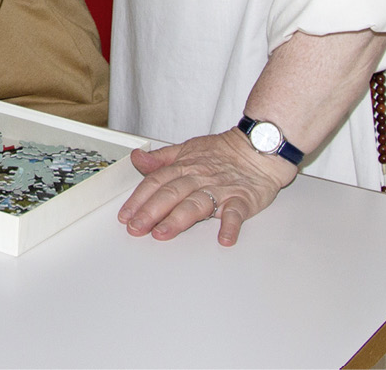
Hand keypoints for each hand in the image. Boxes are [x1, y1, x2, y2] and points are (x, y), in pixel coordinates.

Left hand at [118, 129, 296, 245]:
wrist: (259, 147)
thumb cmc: (224, 152)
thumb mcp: (188, 148)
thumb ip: (161, 158)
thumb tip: (137, 159)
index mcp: (185, 167)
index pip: (157, 182)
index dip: (139, 198)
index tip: (126, 215)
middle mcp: (199, 178)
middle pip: (171, 194)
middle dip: (151, 211)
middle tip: (136, 228)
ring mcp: (221, 189)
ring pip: (197, 203)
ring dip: (179, 219)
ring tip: (163, 233)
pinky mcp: (243, 199)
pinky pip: (236, 212)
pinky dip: (230, 225)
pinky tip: (223, 238)